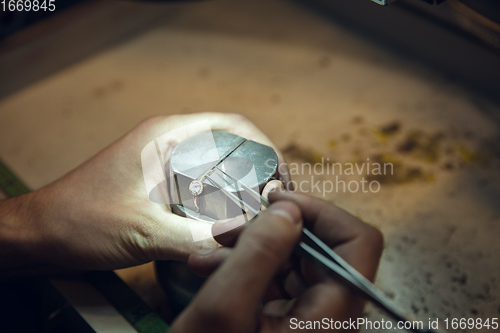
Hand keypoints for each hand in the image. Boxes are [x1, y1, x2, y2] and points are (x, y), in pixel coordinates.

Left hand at [0, 113, 289, 270]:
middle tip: (275, 202)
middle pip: (232, 143)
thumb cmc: (81, 222)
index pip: (233, 125)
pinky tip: (229, 220)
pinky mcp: (160, 181)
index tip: (280, 179)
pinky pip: (203, 181)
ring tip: (259, 212)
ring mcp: (165, 160)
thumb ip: (196, 238)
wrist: (41, 232)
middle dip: (259, 169)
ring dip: (242, 183)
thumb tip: (245, 240)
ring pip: (219, 163)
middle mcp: (169, 141)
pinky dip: (223, 196)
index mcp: (167, 136)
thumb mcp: (143, 233)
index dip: (265, 148)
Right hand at [170, 191, 382, 332]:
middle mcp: (330, 318)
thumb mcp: (223, 311)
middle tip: (233, 224)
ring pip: (298, 261)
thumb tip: (288, 211)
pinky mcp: (290, 321)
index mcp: (330, 319)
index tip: (279, 202)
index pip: (359, 244)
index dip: (322, 213)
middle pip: (324, 248)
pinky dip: (249, 266)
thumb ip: (258, 254)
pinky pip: (280, 280)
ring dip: (255, 246)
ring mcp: (311, 320)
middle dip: (275, 228)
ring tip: (213, 248)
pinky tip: (214, 266)